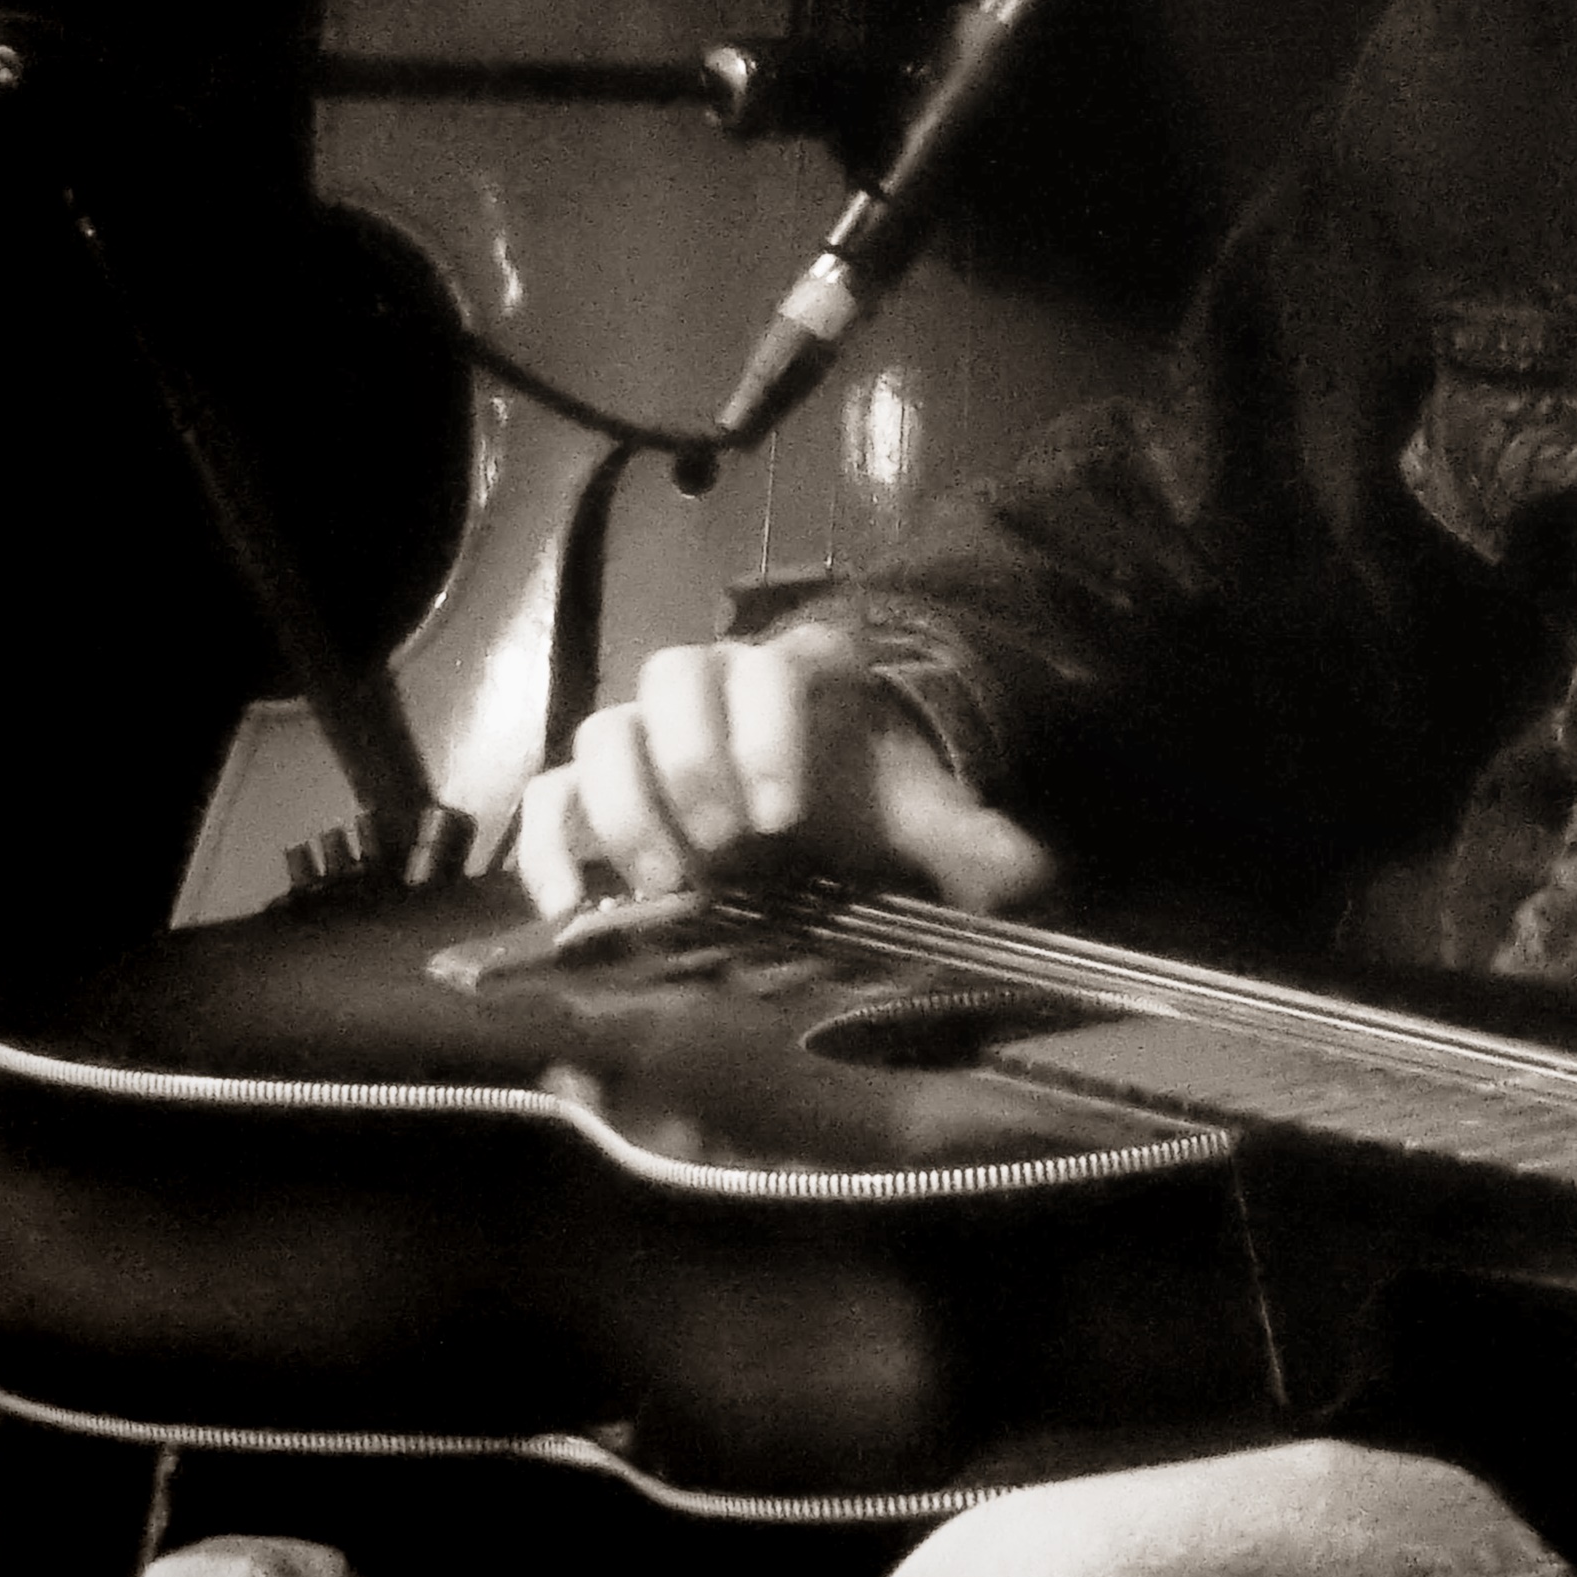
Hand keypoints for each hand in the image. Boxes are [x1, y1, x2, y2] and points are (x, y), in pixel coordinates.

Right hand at [512, 628, 1055, 919]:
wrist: (818, 804)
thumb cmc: (867, 793)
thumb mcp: (920, 813)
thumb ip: (969, 834)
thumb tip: (1027, 868)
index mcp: (796, 671)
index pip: (771, 664)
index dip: (768, 730)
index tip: (786, 816)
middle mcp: (710, 684)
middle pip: (672, 676)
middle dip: (693, 759)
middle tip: (727, 848)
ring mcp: (645, 732)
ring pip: (603, 730)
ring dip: (626, 805)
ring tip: (666, 882)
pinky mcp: (598, 788)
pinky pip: (550, 797)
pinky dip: (549, 847)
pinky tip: (567, 911)